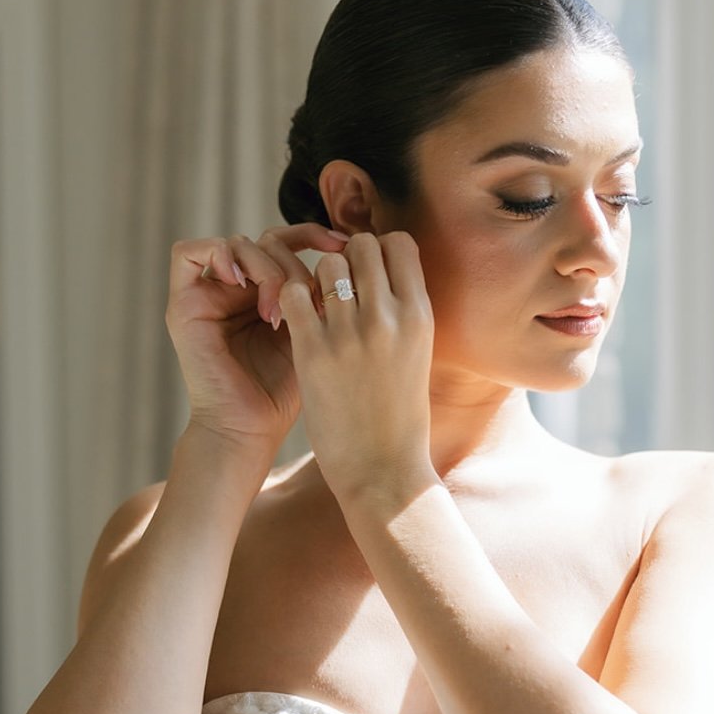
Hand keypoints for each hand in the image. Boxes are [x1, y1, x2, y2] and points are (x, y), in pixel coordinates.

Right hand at [164, 222, 351, 461]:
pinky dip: (217, 255)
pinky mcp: (183, 304)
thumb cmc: (284, 395)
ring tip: (276, 311)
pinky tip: (240, 282)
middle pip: (265, 240)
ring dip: (264, 268)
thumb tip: (349, 257)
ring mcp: (208, 296)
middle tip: (305, 300)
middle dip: (292, 262)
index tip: (344, 247)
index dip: (314, 236)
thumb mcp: (314, 336)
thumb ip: (321, 297)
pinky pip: (188, 253)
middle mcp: (237, 291)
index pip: (288, 242)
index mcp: (267, 295)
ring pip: (237, 244)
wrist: (250, 431)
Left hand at [279, 231, 436, 502]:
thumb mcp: (418, 356)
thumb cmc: (400, 418)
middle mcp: (389, 316)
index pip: (399, 243)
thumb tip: (387, 275)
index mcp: (420, 316)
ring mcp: (351, 332)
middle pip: (362, 245)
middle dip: (347, 259)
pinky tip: (297, 322)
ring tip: (318, 308)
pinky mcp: (314, 351)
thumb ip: (404, 314)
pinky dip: (292, 299)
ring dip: (318, 279)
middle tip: (338, 290)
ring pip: (327, 263)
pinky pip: (295, 294)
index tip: (367, 275)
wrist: (383, 470)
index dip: (379, 251)